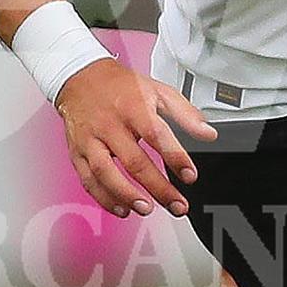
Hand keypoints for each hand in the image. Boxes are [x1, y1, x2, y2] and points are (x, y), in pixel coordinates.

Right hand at [55, 58, 217, 218]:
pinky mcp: (77, 152)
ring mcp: (91, 140)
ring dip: (126, 195)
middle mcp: (110, 125)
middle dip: (158, 188)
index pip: (156, 135)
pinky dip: (104, 197)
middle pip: (134, 161)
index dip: (175, 157)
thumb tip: (208, 134)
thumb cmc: (122, 87)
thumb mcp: (159, 91)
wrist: (81, 77)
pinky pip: (88, 179)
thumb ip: (186, 114)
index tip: (190, 176)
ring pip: (105, 172)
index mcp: (133, 107)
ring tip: (147, 209)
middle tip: (177, 205)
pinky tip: (122, 208)